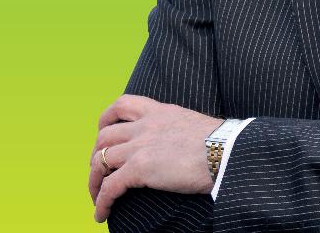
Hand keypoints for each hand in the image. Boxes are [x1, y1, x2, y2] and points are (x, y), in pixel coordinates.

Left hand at [88, 94, 222, 222]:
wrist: (225, 150)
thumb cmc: (217, 141)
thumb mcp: (189, 123)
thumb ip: (172, 127)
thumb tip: (171, 143)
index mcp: (158, 111)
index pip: (122, 105)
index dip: (106, 121)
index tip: (103, 135)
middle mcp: (145, 125)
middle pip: (104, 136)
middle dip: (95, 156)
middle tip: (99, 173)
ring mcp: (141, 145)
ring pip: (101, 161)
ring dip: (93, 182)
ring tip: (96, 197)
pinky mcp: (141, 168)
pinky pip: (110, 187)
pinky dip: (101, 202)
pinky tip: (101, 214)